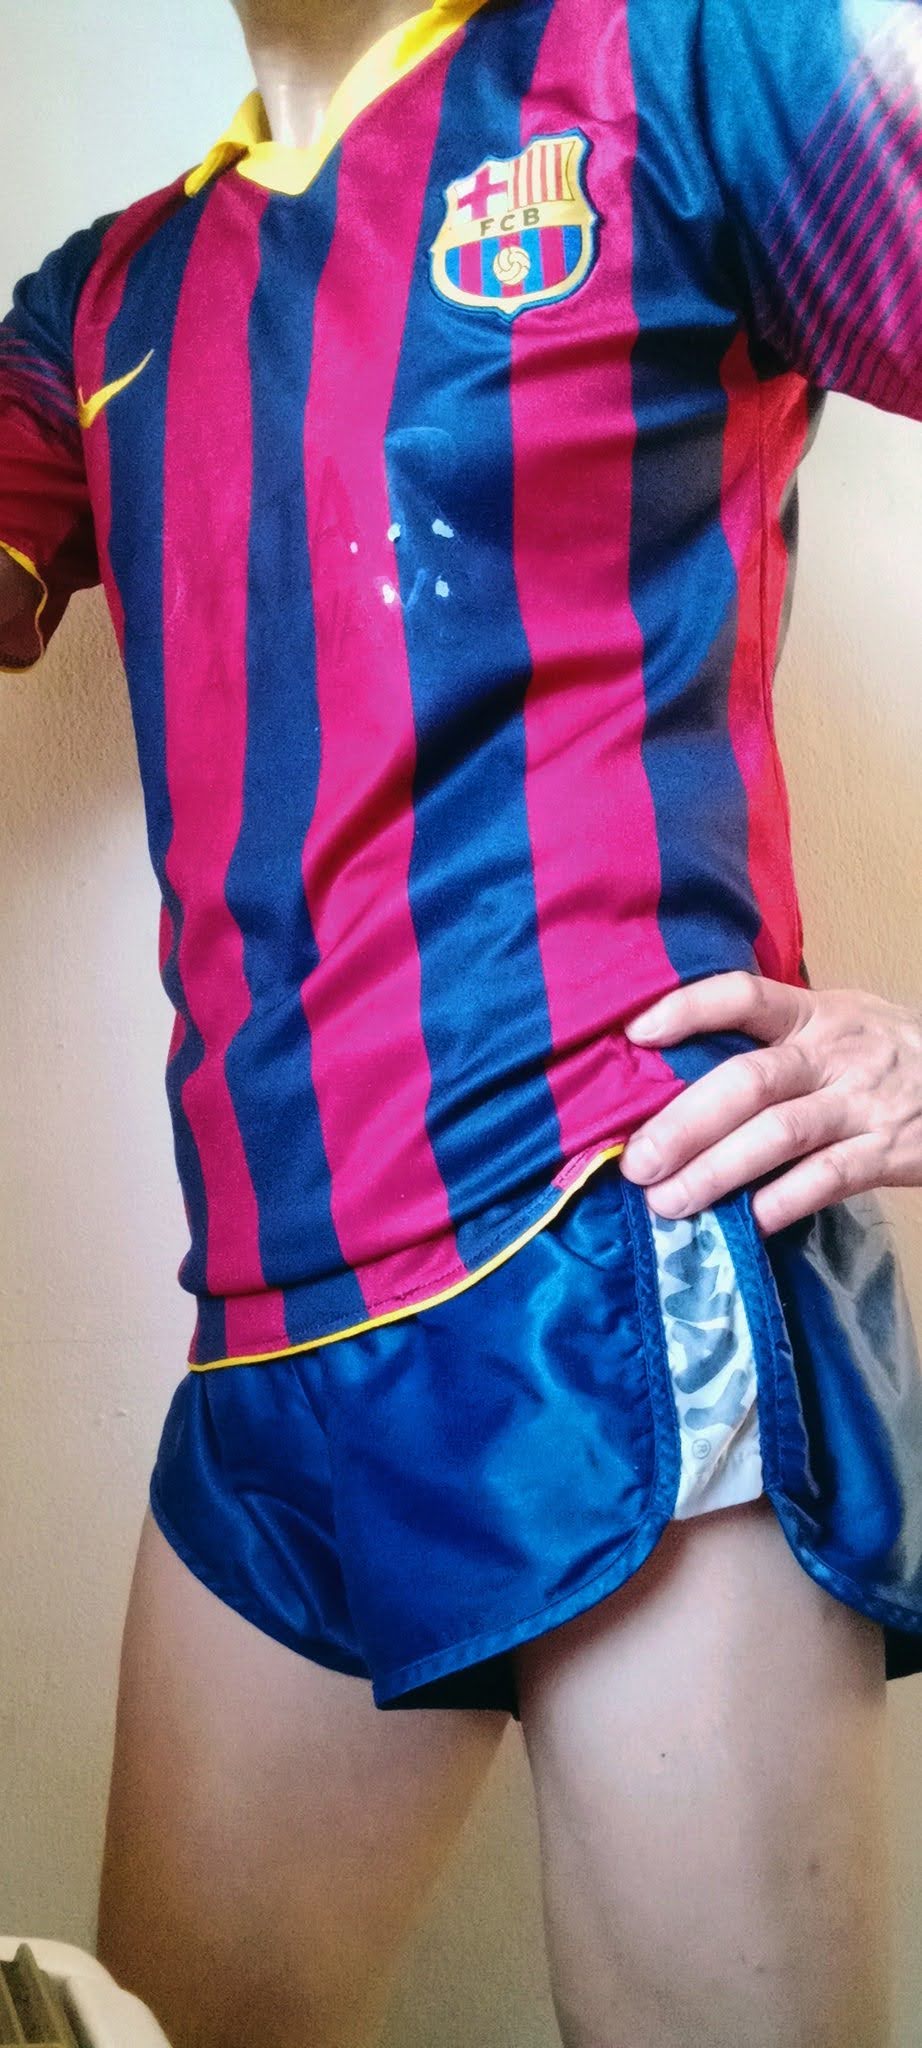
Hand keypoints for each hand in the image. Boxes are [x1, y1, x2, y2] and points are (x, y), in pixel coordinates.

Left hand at [619, 972, 921, 1232]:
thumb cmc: (886, 1052)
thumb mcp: (840, 1020)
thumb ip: (776, 1034)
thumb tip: (677, 1060)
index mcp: (813, 1014)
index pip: (743, 996)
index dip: (687, 1010)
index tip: (635, 1034)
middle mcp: (833, 1054)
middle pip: (748, 1081)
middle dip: (685, 1123)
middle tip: (637, 1161)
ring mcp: (860, 1104)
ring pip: (779, 1134)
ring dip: (716, 1171)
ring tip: (668, 1201)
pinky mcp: (887, 1153)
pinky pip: (825, 1180)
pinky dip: (779, 1203)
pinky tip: (745, 1222)